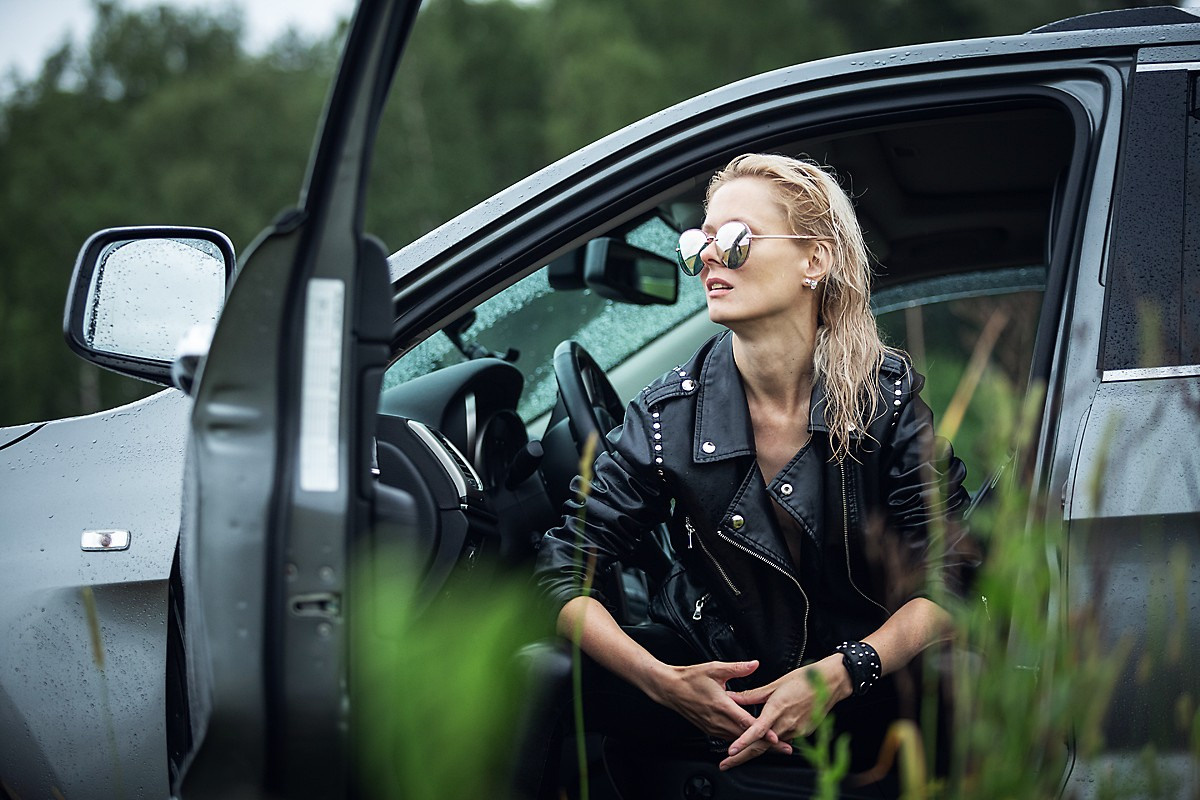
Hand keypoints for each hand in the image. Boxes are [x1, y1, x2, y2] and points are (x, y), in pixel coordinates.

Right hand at [644, 659, 791, 752]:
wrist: (669, 688)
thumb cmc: (690, 678)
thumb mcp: (714, 668)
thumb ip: (737, 668)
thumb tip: (754, 664)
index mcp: (721, 705)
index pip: (746, 722)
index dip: (763, 731)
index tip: (777, 737)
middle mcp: (717, 720)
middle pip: (746, 737)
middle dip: (766, 744)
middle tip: (786, 749)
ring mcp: (713, 727)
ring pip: (738, 740)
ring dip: (755, 745)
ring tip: (774, 749)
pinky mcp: (709, 730)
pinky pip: (729, 738)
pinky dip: (742, 742)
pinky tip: (752, 742)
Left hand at [719, 655, 850, 769]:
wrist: (830, 683)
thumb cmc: (804, 680)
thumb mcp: (775, 684)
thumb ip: (753, 695)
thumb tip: (733, 697)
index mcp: (778, 708)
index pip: (758, 730)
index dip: (743, 742)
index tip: (731, 750)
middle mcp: (787, 723)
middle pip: (762, 745)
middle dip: (742, 756)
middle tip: (726, 763)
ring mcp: (797, 730)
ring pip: (772, 745)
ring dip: (756, 749)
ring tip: (738, 755)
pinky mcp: (803, 733)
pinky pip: (784, 740)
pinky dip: (773, 742)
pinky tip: (766, 740)